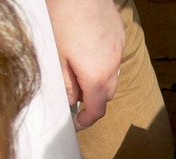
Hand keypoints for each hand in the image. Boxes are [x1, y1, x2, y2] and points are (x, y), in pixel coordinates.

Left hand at [45, 0, 124, 128]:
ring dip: (99, 80)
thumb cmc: (62, 17)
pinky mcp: (119, 35)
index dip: (87, 120)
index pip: (97, 109)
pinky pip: (113, 56)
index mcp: (96, 76)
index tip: (77, 124)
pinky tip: (88, 49)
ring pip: (112, 75)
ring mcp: (118, 50)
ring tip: (81, 72)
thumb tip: (70, 101)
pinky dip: (103, 61)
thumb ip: (65, 82)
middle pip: (107, 94)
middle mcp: (112, 67)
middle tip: (75, 97)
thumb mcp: (56, 54)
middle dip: (93, 100)